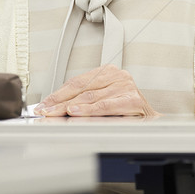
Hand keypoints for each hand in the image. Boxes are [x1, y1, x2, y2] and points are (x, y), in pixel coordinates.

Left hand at [34, 64, 158, 117]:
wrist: (150, 121)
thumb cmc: (125, 111)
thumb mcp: (103, 99)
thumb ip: (84, 99)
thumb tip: (56, 107)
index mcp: (109, 72)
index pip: (77, 81)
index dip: (58, 93)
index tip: (44, 105)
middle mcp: (118, 76)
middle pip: (81, 88)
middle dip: (59, 101)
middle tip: (44, 111)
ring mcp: (126, 86)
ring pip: (91, 97)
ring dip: (70, 106)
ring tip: (55, 113)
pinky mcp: (132, 99)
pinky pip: (105, 106)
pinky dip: (89, 110)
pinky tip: (77, 113)